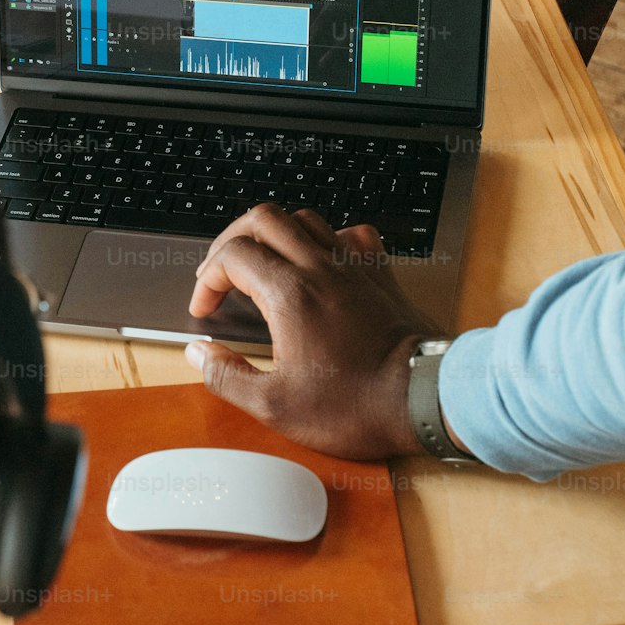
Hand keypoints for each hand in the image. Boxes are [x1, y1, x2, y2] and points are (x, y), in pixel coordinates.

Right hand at [185, 203, 437, 459]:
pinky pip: (350, 233)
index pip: (232, 256)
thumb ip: (227, 375)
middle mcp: (321, 268)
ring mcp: (354, 266)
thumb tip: (200, 354)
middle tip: (223, 272)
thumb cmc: (357, 405)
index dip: (207, 279)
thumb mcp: (275, 406)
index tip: (205, 308)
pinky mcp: (379, 274)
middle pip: (263, 218)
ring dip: (274, 234)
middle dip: (232, 239)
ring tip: (263, 264)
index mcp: (290, 294)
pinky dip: (326, 239)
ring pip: (304, 218)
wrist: (424, 399)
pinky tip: (320, 262)